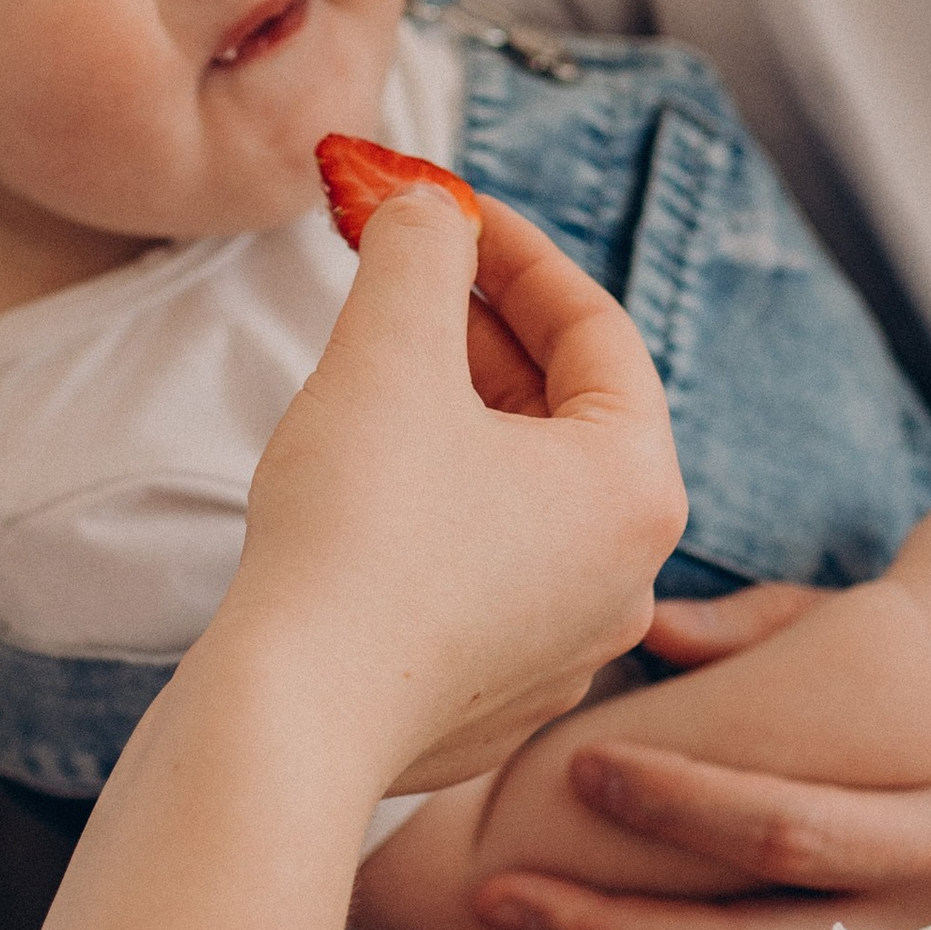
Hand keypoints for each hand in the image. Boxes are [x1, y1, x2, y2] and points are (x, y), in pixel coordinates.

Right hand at [232, 188, 684, 795]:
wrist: (293, 721)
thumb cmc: (355, 534)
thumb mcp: (387, 351)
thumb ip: (418, 251)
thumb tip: (424, 210)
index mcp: (637, 487)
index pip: (596, 330)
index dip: (513, 251)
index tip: (444, 208)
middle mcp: (629, 578)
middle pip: (569, 416)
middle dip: (483, 334)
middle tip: (403, 278)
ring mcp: (569, 652)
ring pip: (528, 499)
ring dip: (463, 423)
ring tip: (380, 377)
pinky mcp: (500, 701)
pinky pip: (489, 577)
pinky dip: (444, 515)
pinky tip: (371, 494)